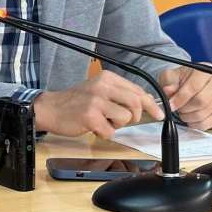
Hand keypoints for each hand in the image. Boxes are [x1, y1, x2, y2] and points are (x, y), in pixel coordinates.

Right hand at [33, 70, 162, 138]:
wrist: (51, 108)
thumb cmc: (77, 101)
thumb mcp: (99, 90)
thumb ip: (121, 93)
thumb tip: (147, 101)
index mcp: (108, 78)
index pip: (137, 90)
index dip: (151, 104)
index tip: (160, 114)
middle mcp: (103, 86)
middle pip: (135, 102)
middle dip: (136, 116)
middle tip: (127, 121)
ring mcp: (96, 101)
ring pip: (125, 118)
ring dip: (117, 125)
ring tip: (104, 121)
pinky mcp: (90, 116)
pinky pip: (110, 131)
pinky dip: (104, 133)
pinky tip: (94, 127)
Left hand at [158, 65, 211, 128]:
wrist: (186, 86)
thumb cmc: (179, 81)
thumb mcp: (170, 77)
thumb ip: (169, 82)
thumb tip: (168, 90)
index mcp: (204, 70)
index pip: (195, 86)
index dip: (181, 98)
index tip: (171, 105)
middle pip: (202, 100)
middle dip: (185, 108)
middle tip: (177, 108)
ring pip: (205, 113)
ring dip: (189, 117)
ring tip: (183, 112)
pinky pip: (211, 122)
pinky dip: (197, 124)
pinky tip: (190, 119)